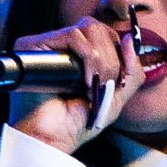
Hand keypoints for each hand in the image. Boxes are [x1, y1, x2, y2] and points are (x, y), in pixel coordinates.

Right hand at [3, 16, 146, 153]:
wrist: (53, 138)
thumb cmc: (78, 123)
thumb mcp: (116, 97)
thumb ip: (132, 70)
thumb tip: (131, 38)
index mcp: (79, 54)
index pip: (106, 34)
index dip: (117, 53)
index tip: (115, 81)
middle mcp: (63, 45)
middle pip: (99, 28)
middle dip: (111, 60)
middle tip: (103, 86)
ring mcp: (49, 44)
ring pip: (89, 28)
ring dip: (100, 60)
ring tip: (91, 85)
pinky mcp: (35, 45)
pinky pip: (72, 35)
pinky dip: (87, 56)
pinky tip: (84, 80)